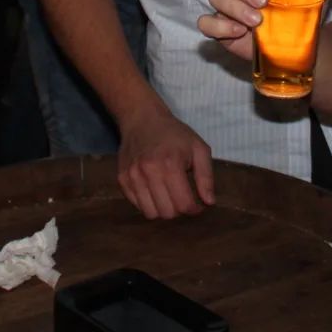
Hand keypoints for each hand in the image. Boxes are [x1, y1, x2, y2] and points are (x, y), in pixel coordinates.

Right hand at [116, 103, 214, 219]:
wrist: (142, 118)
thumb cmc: (174, 133)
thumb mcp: (198, 148)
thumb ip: (206, 176)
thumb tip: (209, 202)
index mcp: (170, 164)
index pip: (183, 205)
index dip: (194, 209)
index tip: (197, 204)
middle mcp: (149, 172)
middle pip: (167, 213)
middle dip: (179, 210)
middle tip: (182, 198)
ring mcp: (132, 176)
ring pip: (150, 213)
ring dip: (162, 209)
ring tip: (168, 196)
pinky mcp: (122, 179)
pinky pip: (137, 206)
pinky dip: (148, 204)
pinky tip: (154, 190)